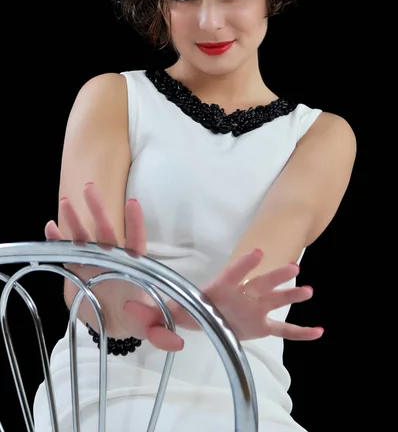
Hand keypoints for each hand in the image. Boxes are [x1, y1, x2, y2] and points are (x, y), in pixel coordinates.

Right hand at [44, 182, 183, 351]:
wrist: (110, 325)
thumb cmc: (133, 318)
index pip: (135, 241)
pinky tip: (50, 227)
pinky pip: (65, 251)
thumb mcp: (147, 327)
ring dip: (75, 219)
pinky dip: (57, 239)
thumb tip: (176, 344)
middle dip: (98, 209)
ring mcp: (92, 261)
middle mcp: (112, 258)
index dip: (134, 223)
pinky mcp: (75, 269)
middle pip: (106, 231)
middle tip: (90, 188)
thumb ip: (160, 333)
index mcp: (132, 266)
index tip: (133, 203)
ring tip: (66, 201)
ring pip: (83, 236)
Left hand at [166, 249, 323, 341]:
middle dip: (275, 276)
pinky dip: (300, 332)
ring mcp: (254, 310)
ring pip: (275, 301)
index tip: (258, 253)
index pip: (232, 274)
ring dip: (291, 295)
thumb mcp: (169, 311)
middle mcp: (242, 296)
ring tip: (308, 290)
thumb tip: (132, 309)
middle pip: (260, 284)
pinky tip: (318, 332)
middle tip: (293, 268)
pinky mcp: (261, 326)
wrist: (202, 318)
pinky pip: (283, 330)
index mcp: (220, 289)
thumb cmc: (187, 309)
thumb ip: (154, 313)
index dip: (244, 265)